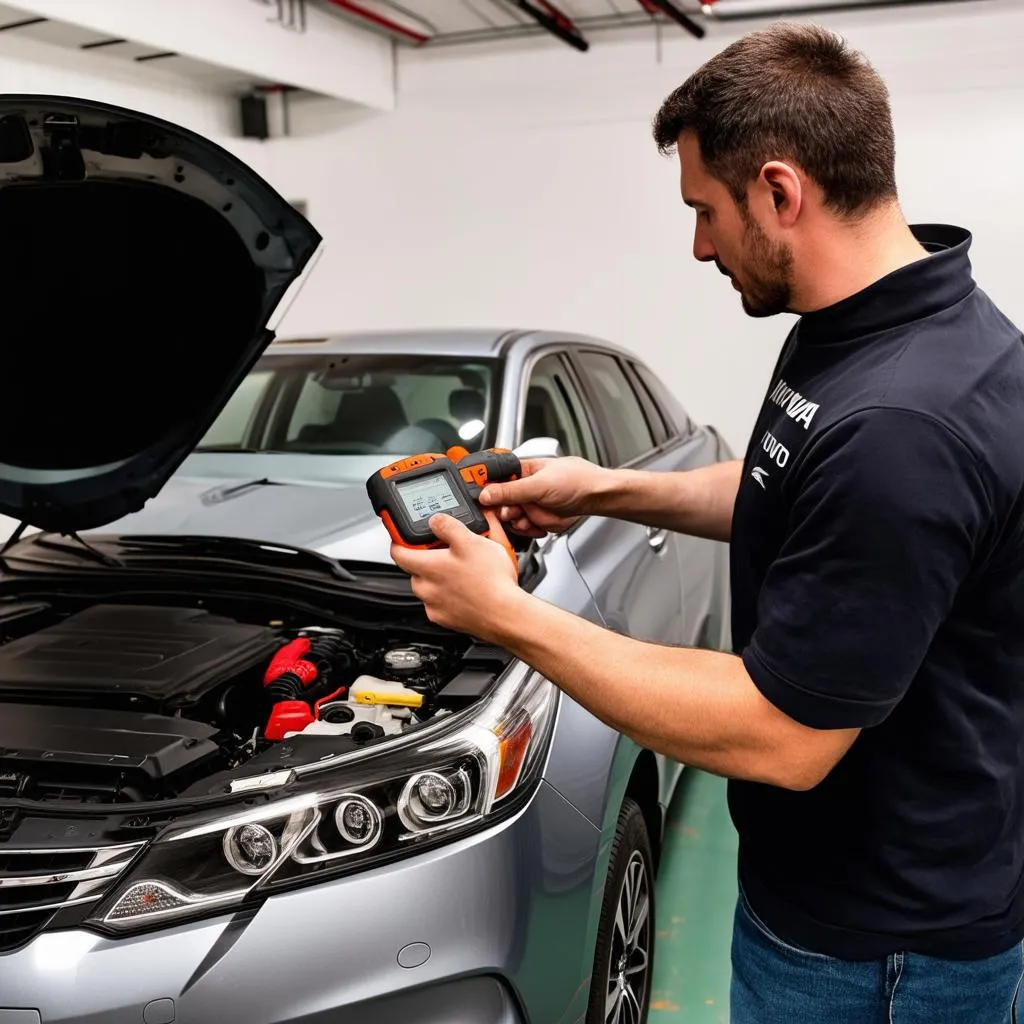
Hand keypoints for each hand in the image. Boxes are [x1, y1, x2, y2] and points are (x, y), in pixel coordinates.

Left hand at [389, 513, 521, 637]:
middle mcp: (425, 588)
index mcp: (426, 566)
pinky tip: (467, 589)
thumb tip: (436, 520)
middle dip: (427, 558)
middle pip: (414, 568)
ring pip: (428, 586)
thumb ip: (448, 526)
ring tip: (463, 571)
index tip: (407, 535)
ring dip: (439, 577)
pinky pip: (440, 603)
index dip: (400, 539)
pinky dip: (449, 595)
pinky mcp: (446, 619)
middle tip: (448, 550)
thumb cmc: (490, 580)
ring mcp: (434, 606)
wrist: (505, 614)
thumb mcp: (471, 540)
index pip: (397, 551)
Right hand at [478, 456, 608, 537]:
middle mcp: (522, 488)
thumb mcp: (539, 484)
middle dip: (502, 511)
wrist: (596, 498)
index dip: (484, 490)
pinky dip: (529, 530)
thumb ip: (511, 491)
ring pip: (510, 519)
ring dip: (516, 522)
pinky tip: (538, 526)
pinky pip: (523, 529)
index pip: (493, 479)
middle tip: (509, 512)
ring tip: (527, 519)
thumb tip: (486, 493)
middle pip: (498, 503)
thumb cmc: (576, 480)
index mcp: (520, 472)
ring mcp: (529, 505)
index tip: (479, 499)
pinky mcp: (537, 520)